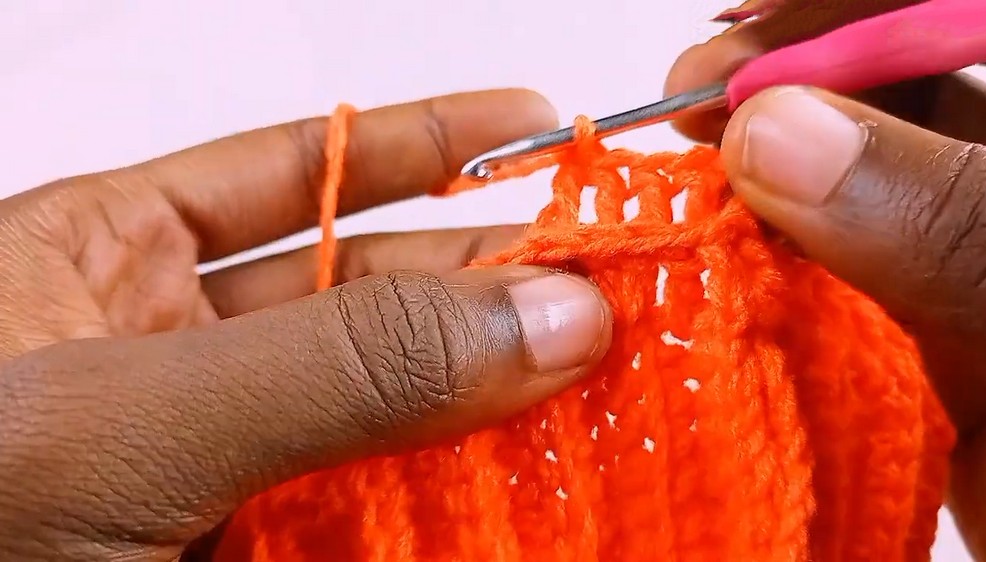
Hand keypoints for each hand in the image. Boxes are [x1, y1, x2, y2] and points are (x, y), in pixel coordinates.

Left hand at [0, 89, 611, 560]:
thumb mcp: (125, 421)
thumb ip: (340, 367)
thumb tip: (548, 315)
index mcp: (106, 257)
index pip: (303, 169)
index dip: (430, 141)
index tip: (544, 131)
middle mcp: (170, 353)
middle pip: (369, 293)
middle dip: (490, 281)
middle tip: (614, 280)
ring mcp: (214, 467)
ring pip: (384, 414)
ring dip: (489, 403)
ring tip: (602, 379)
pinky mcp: (248, 555)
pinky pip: (370, 519)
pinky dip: (450, 510)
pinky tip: (526, 494)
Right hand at [665, 1, 985, 558]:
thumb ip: (951, 224)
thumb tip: (773, 135)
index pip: (982, 5)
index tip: (752, 13)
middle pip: (929, 60)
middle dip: (805, 62)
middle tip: (698, 95)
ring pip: (885, 149)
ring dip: (781, 146)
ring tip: (694, 154)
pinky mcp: (957, 311)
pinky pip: (862, 244)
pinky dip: (789, 232)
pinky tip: (735, 232)